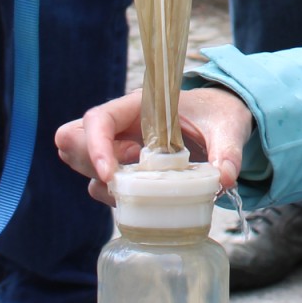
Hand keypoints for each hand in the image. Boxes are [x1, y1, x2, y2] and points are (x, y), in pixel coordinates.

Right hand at [55, 86, 253, 203]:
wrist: (220, 120)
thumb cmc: (219, 115)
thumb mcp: (229, 128)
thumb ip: (228, 152)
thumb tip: (224, 181)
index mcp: (139, 105)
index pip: (97, 119)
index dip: (95, 146)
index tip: (109, 174)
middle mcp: (120, 125)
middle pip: (73, 139)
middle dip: (91, 163)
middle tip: (131, 173)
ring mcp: (117, 146)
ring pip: (80, 163)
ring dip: (103, 183)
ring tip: (143, 185)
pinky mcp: (123, 168)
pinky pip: (100, 184)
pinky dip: (115, 196)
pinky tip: (145, 197)